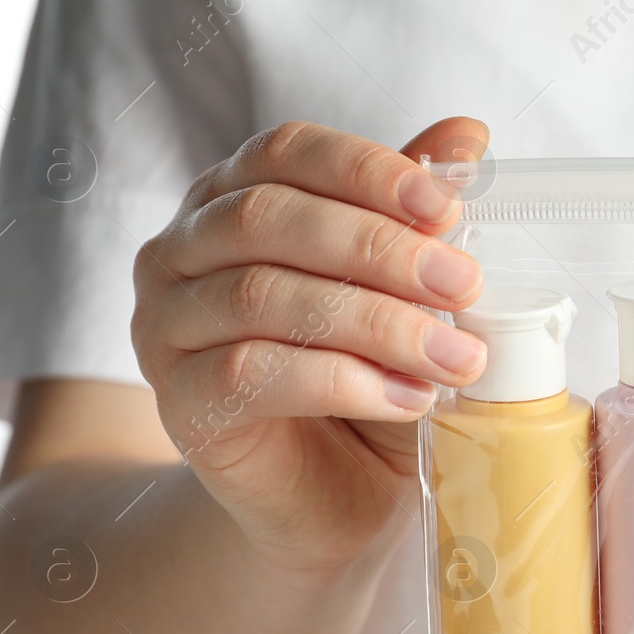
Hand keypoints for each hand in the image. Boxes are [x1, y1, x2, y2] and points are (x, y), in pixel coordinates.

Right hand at [131, 118, 488, 571]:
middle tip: (465, 285)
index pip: (288, 151)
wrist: (335, 500)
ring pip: (263, 296)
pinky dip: (343, 380)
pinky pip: (251, 372)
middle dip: (380, 248)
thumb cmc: (368, 379)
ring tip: (456, 357)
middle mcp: (182, 252)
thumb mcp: (405, 292)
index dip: (368, 170)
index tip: (448, 207)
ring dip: (376, 322)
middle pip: (270, 218)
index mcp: (233, 198)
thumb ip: (416, 214)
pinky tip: (408, 398)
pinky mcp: (178, 404)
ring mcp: (165, 327)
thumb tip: (468, 134)